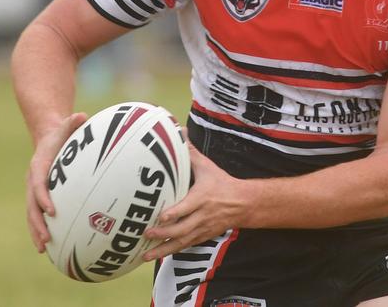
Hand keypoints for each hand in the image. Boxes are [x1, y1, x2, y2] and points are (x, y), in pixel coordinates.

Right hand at [26, 112, 87, 252]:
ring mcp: (34, 190)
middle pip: (31, 206)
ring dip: (36, 231)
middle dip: (37, 223)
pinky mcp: (39, 196)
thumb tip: (82, 115)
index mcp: (38, 167)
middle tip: (47, 238)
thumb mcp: (66, 125)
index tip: (52, 210)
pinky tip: (48, 244)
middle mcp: (33, 181)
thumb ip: (72, 122)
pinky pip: (38, 214)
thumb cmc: (60, 133)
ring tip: (44, 248)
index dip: (43, 198)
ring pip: (32, 215)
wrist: (48, 138)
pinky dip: (41, 228)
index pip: (38, 185)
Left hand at [143, 138, 245, 260]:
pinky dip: (171, 252)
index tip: (161, 217)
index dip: (174, 214)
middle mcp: (202, 216)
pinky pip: (185, 246)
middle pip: (182, 229)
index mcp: (202, 198)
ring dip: (163, 249)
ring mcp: (202, 229)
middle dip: (163, 233)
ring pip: (181, 242)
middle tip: (146, 233)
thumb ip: (191, 153)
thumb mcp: (207, 167)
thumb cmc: (221, 183)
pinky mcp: (202, 236)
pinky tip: (157, 255)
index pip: (187, 208)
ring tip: (145, 255)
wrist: (242, 203)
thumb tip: (180, 133)